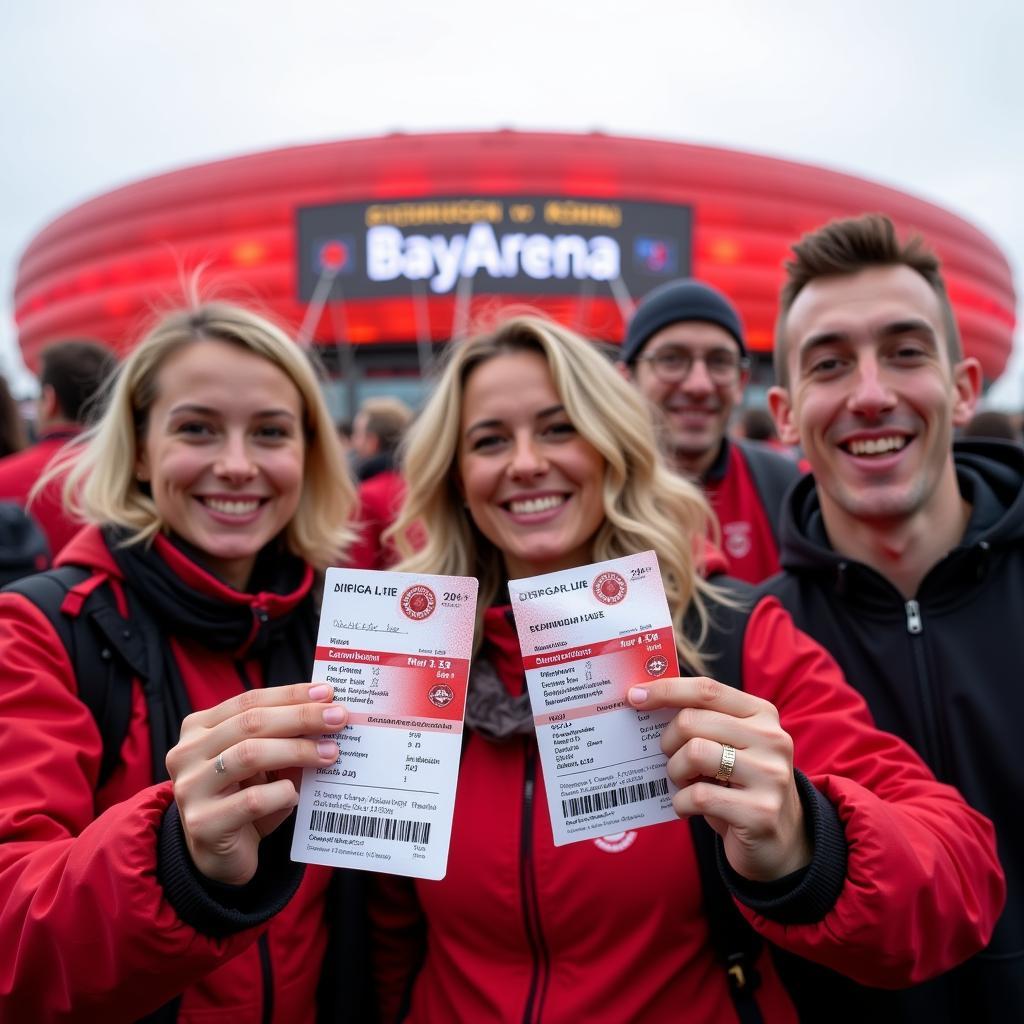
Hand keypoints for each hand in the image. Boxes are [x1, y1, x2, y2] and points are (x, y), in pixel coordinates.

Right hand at [165, 682, 345, 884]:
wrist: (220, 855)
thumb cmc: (245, 797)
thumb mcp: (264, 763)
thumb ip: (284, 738)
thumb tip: (327, 716)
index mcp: (199, 728)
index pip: (250, 701)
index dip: (290, 695)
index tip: (327, 694)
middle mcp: (187, 753)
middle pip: (251, 723)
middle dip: (300, 717)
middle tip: (338, 719)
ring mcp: (190, 788)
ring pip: (249, 755)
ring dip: (297, 751)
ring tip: (330, 753)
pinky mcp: (203, 823)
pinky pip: (252, 801)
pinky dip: (282, 793)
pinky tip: (297, 795)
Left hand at [628, 676, 809, 881]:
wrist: (780, 841)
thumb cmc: (739, 785)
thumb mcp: (730, 746)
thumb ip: (702, 722)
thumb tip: (645, 699)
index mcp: (762, 714)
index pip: (707, 690)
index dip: (666, 690)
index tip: (635, 697)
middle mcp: (772, 739)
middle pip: (692, 721)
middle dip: (667, 741)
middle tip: (668, 757)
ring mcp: (770, 775)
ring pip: (694, 753)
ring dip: (674, 771)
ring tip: (681, 782)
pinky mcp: (760, 812)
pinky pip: (698, 795)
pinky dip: (681, 802)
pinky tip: (686, 807)